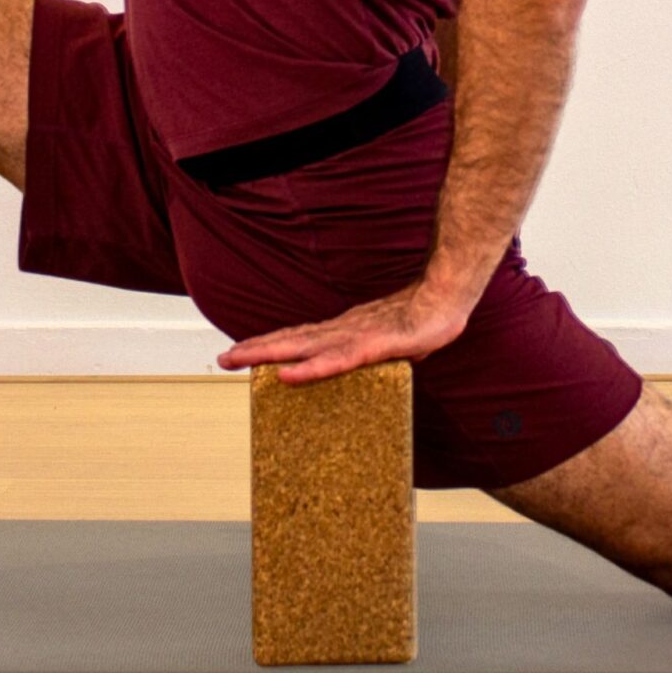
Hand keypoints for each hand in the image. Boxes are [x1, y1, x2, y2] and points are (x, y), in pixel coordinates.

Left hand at [217, 282, 472, 385]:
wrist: (447, 298)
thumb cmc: (425, 319)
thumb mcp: (394, 344)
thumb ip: (379, 355)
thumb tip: (379, 367)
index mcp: (347, 332)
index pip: (302, 339)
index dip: (272, 345)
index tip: (245, 353)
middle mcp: (343, 331)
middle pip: (292, 341)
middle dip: (257, 349)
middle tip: (224, 358)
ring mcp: (355, 337)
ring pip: (303, 348)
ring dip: (268, 353)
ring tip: (238, 359)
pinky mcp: (372, 346)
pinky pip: (335, 361)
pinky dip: (308, 369)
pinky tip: (286, 374)